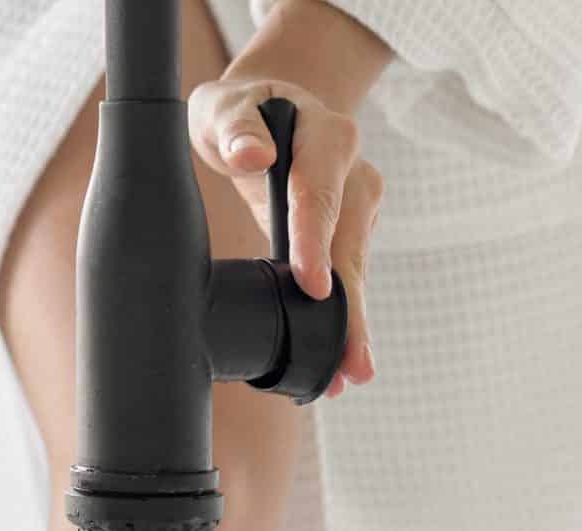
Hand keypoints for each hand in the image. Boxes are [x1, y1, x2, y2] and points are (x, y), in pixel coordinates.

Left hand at [189, 78, 380, 396]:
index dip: (315, 240)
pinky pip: (344, 274)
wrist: (267, 109)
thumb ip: (235, 127)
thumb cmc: (237, 110)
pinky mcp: (347, 231)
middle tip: (351, 360)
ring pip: (354, 267)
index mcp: (328, 137)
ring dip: (352, 320)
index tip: (313, 285)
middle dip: (349, 304)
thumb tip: (254, 155)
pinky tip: (339, 355)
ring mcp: (358, 204)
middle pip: (349, 243)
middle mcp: (355, 172)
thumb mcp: (223, 106)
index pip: (320, 194)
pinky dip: (341, 313)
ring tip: (348, 373)